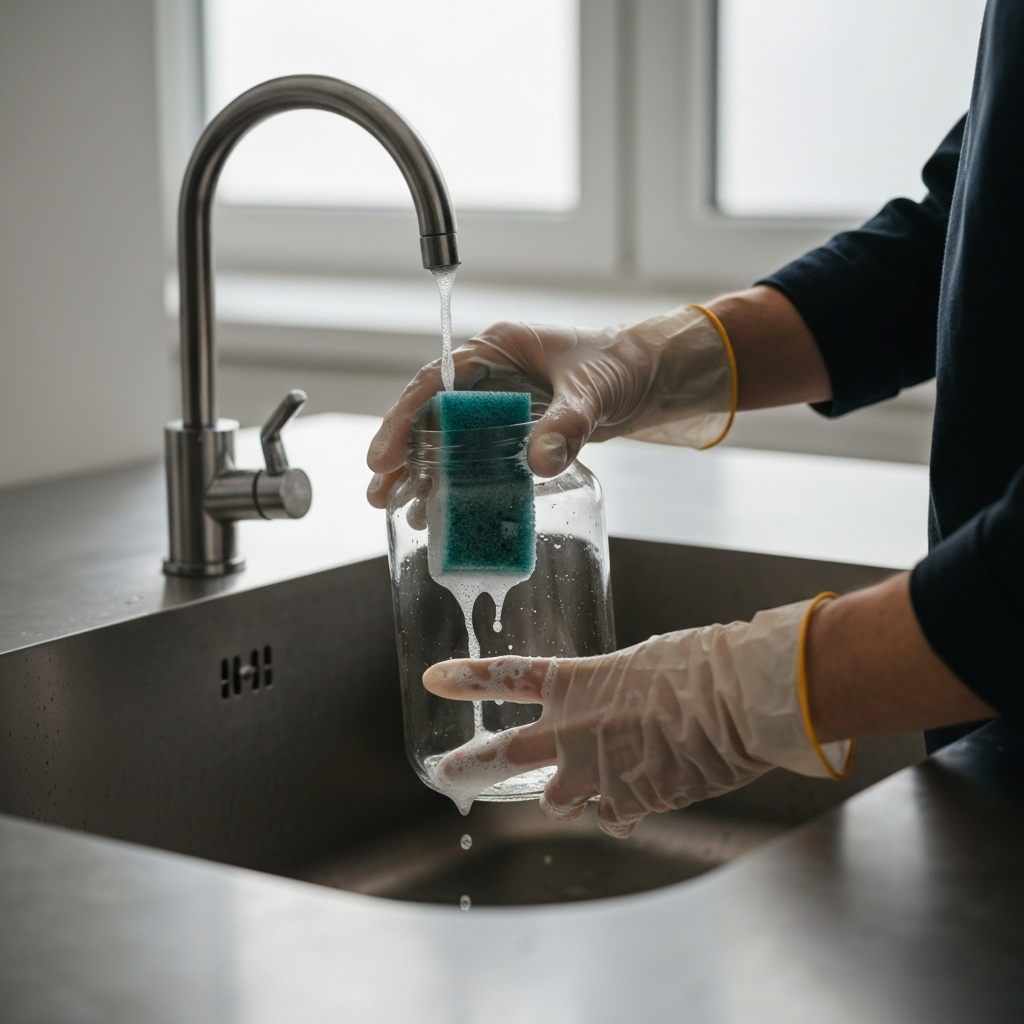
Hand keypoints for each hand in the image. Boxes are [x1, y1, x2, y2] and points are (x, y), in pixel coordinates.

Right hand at [366, 304, 733, 506]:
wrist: (647, 378)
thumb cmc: (619, 366)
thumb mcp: (593, 390)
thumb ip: (567, 423)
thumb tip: (539, 461)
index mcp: (496, 349)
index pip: (435, 382)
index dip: (403, 418)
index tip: (383, 456)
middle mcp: (488, 377)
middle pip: (431, 415)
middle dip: (402, 455)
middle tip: (379, 494)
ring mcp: (498, 406)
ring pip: (446, 440)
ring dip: (423, 473)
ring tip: (399, 509)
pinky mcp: (511, 432)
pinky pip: (474, 458)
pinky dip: (457, 482)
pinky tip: (441, 511)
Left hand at [423, 600, 852, 836]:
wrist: (737, 700)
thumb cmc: (703, 666)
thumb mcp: (646, 663)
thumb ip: (617, 690)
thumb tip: (622, 710)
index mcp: (578, 682)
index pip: (510, 676)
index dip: (468, 678)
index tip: (435, 679)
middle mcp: (574, 730)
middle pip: (503, 754)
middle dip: (468, 767)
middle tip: (445, 775)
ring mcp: (596, 771)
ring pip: (556, 801)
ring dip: (565, 798)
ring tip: (582, 793)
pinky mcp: (627, 803)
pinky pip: (611, 819)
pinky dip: (622, 813)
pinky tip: (644, 800)